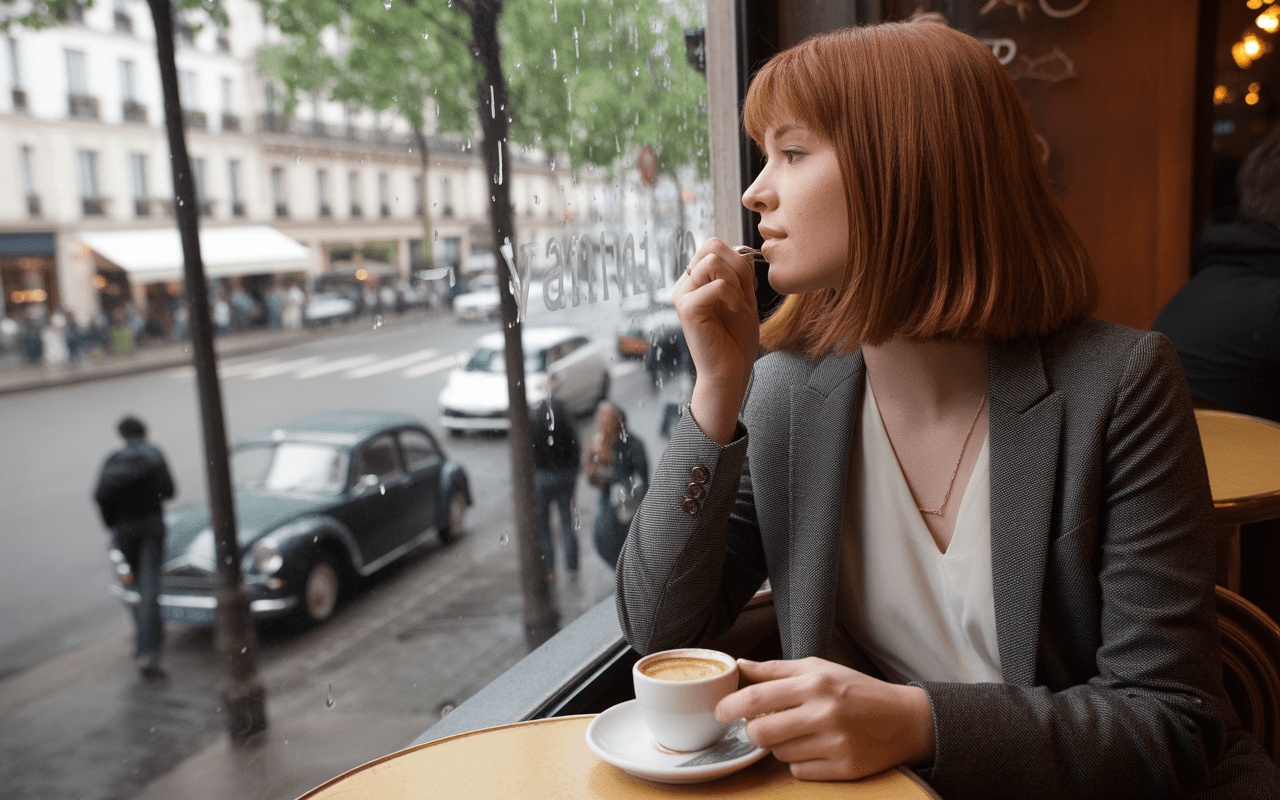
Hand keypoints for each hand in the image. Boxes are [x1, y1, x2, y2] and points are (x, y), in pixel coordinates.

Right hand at [673, 237, 758, 443]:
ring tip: (736, 303)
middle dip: (737, 265)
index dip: (736, 257)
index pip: (713, 245)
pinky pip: (717, 284)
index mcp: (695, 281)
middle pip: (711, 245)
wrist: (730, 371)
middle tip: (742, 292)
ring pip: (712, 261)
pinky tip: (734, 311)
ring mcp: (683, 295)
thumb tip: (740, 249)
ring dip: (734, 281)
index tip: (745, 286)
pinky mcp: (687, 308)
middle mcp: (685, 285)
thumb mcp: (742, 298)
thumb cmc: (736, 339)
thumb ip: (739, 273)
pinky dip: (733, 296)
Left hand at [715, 657, 935, 780]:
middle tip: (759, 725)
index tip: (719, 711)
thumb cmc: (857, 690)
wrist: (906, 720)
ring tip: (799, 732)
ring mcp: (835, 744)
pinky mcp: (844, 770)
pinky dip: (800, 762)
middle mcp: (824, 713)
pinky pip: (800, 772)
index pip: (757, 698)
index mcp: (815, 684)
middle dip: (752, 731)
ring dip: (779, 746)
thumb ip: (776, 669)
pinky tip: (816, 748)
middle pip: (760, 733)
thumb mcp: (819, 668)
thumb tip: (739, 666)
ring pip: (779, 754)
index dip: (730, 707)